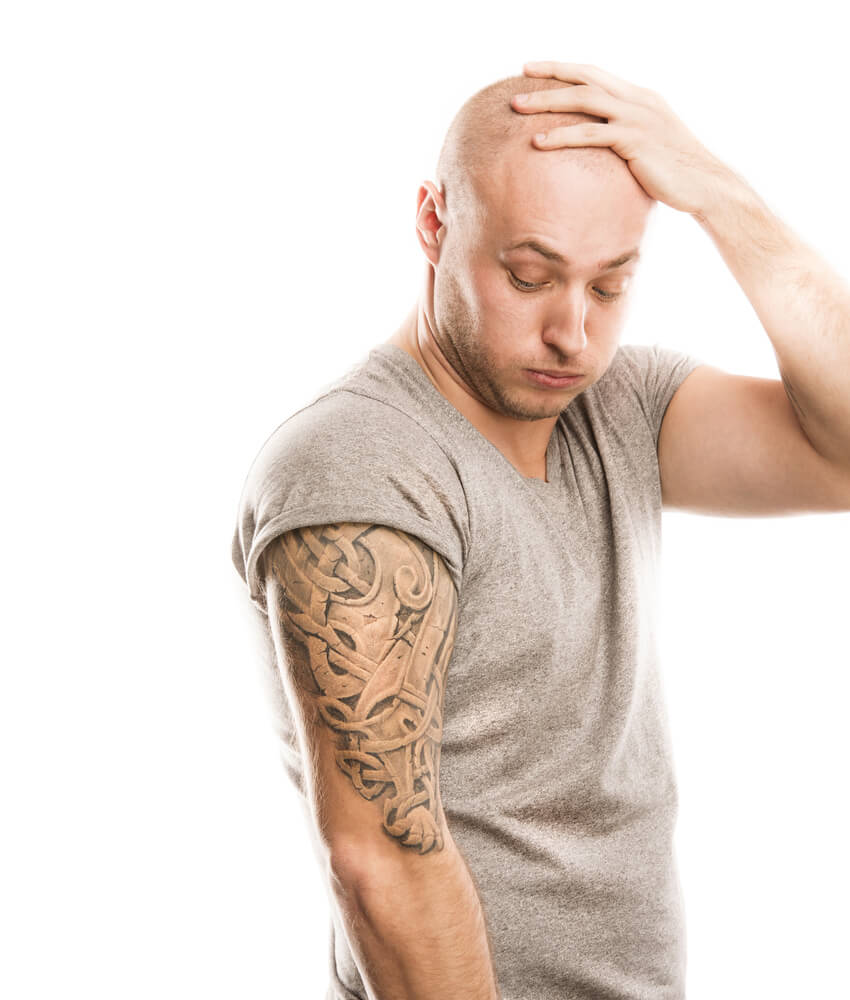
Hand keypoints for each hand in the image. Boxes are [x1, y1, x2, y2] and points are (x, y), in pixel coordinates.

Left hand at [511, 60, 733, 216]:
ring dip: (547, 101)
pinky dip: (561, 136)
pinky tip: (537, 142)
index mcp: (639, 97)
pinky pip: (590, 134)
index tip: (533, 69)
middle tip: (518, 82)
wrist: (706, 185)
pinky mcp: (635, 140)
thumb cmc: (674, 174)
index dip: (563, 70)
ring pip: (584, 100)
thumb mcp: (648, 147)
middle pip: (585, 79)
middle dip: (549, 77)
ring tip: (517, 106)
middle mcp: (637, 100)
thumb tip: (598, 151)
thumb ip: (623, 139)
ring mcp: (637, 118)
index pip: (595, 74)